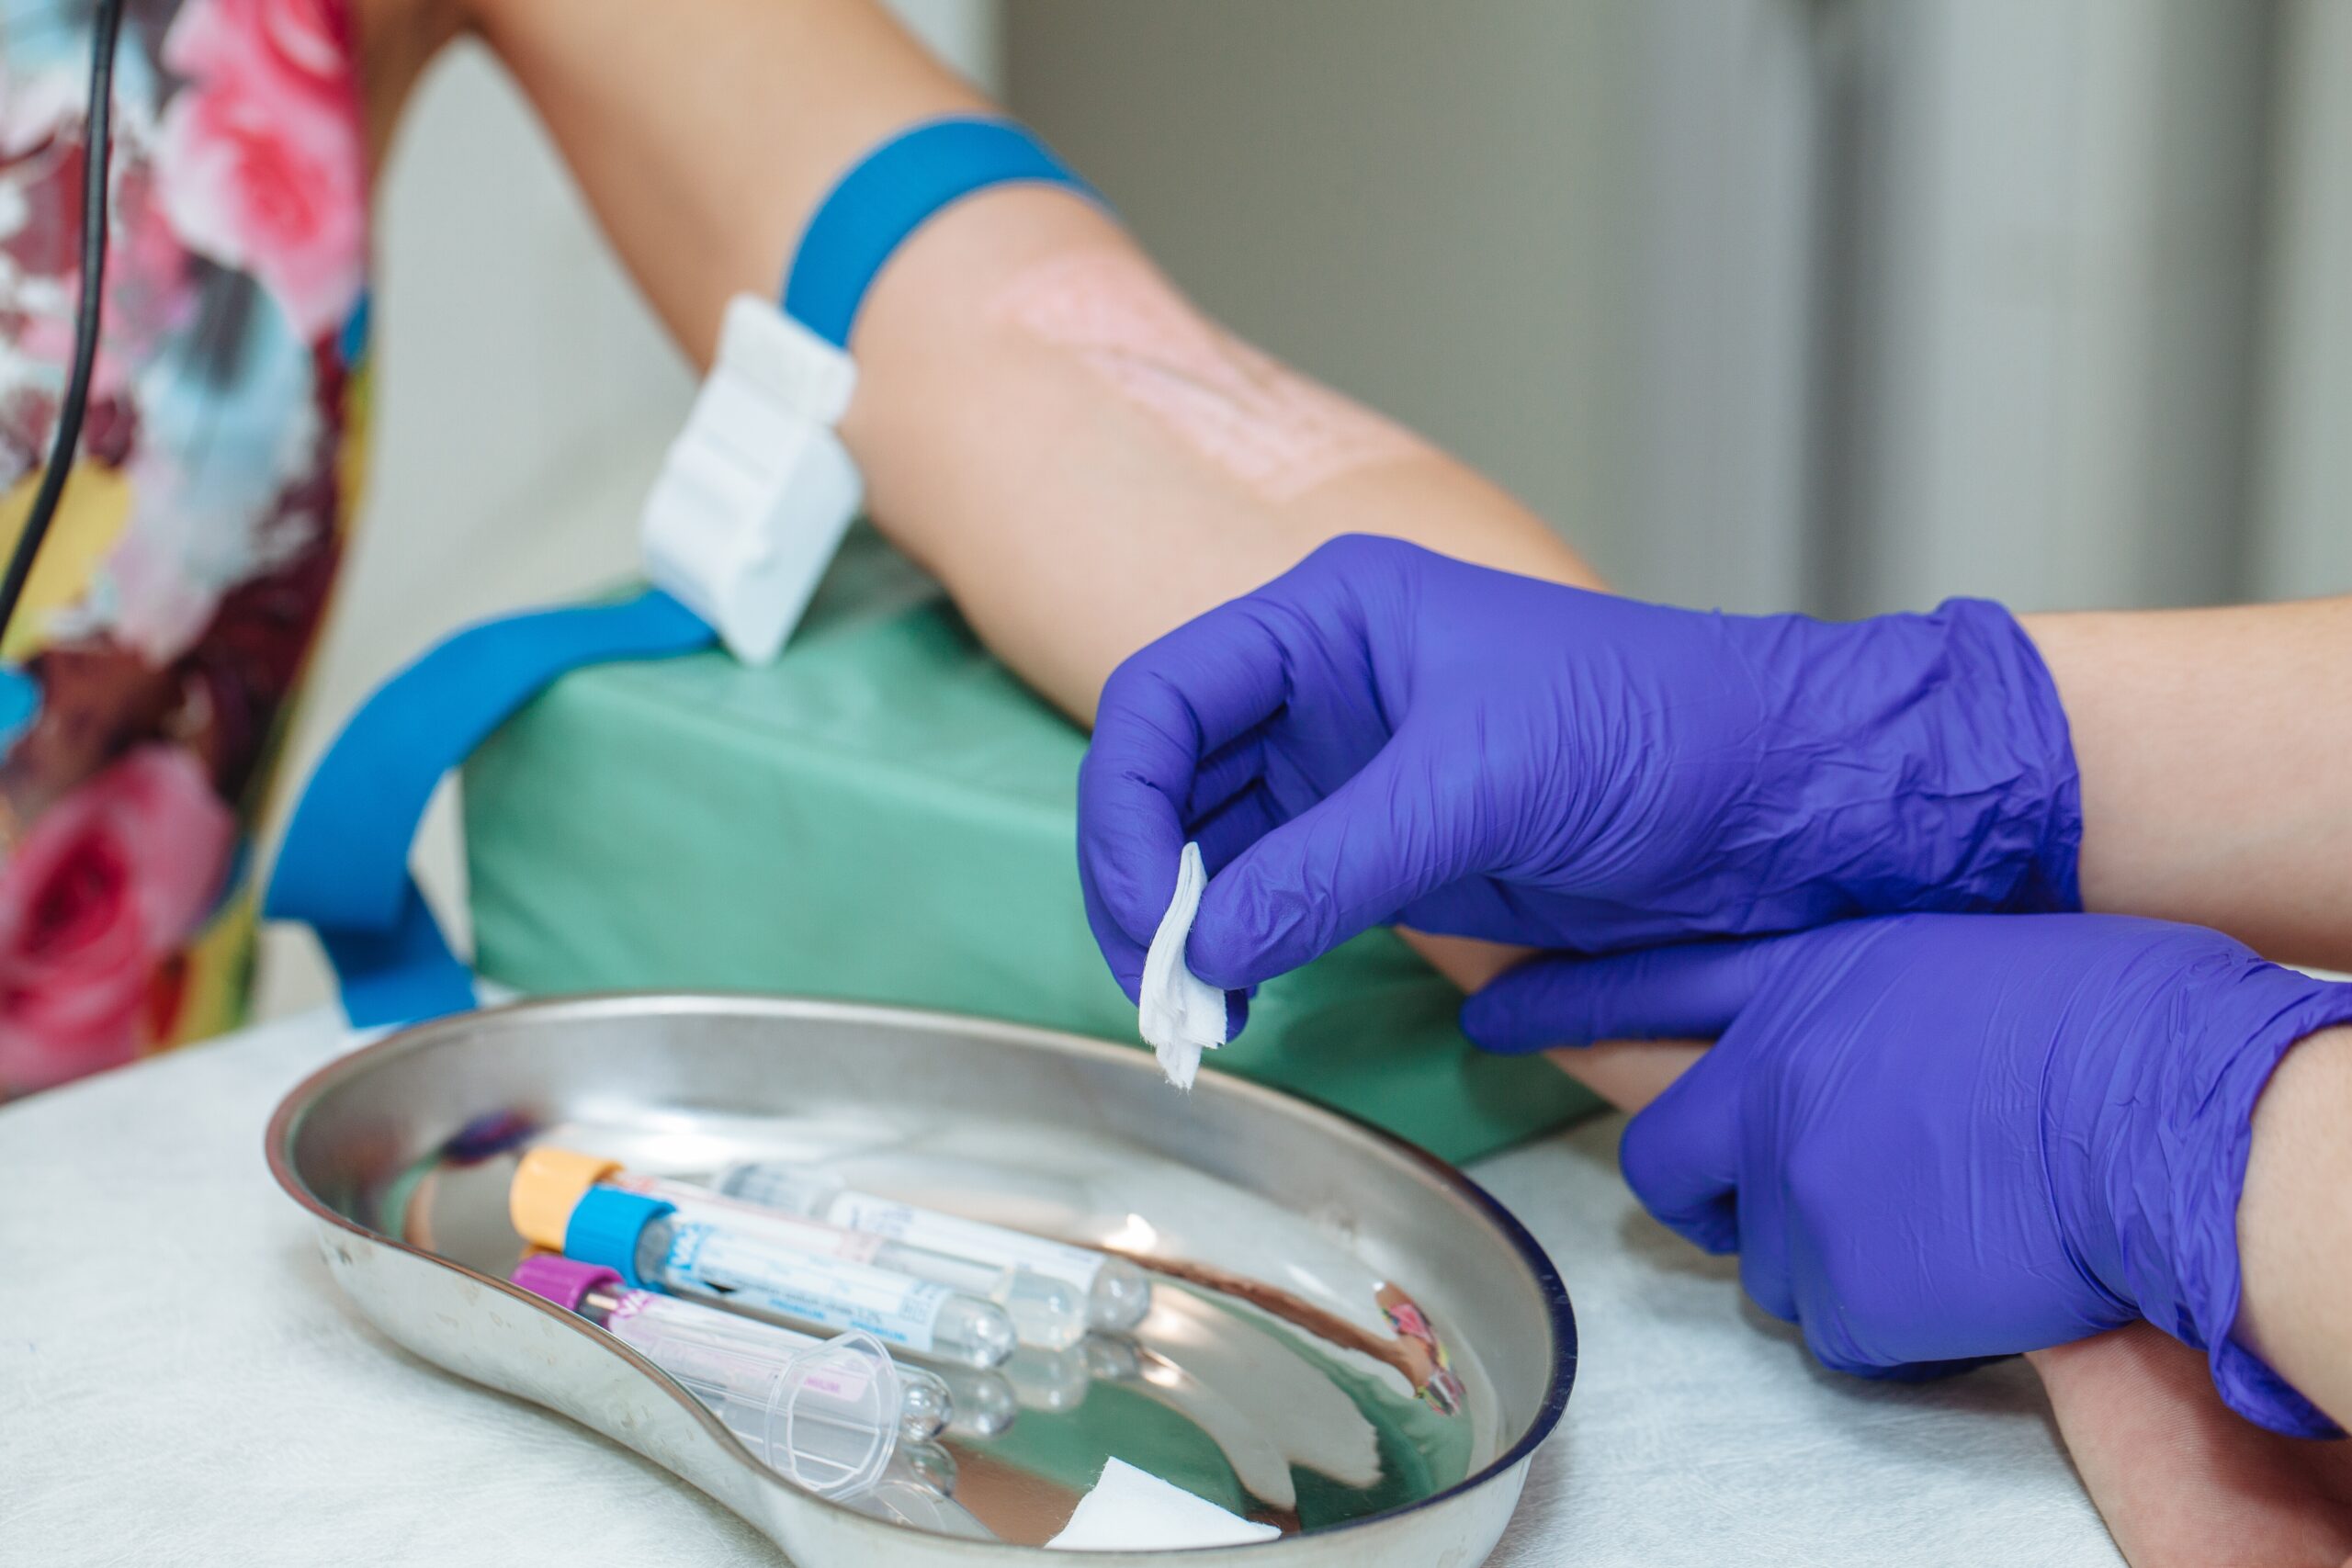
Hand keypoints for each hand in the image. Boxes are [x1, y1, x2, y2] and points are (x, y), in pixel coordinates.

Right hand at [1078, 534, 2080, 1008]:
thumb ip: (1337, 863)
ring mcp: (1349, 772)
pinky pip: (1271, 895)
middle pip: (1166, 776)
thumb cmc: (1661, 733)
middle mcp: (1322, 686)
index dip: (1122, 806)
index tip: (1139, 913)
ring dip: (1186, 926)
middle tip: (1161, 986)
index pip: (1162, 697)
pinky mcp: (1385, 848)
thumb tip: (1209, 946)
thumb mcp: (1488, 783)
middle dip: (1143, 879)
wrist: (1781, 805)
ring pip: (1207, 846)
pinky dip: (1241, 949)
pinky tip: (1248, 998)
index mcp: (1331, 616)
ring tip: (1198, 1011)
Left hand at [1466, 912, 2351, 1432]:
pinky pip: (1842, 1333)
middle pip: (1665, 1163)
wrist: (2163, 1110)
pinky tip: (1965, 1275)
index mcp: (1797, 984)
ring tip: (1940, 1222)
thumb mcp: (1942, 963)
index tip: (1490, 1016)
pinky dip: (1898, 1326)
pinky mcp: (1841, 1286)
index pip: (1641, 986)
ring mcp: (1792, 1187)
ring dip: (1837, 1261)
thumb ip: (1848, 1007)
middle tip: (1784, 1197)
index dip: (1561, 1002)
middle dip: (1708, 1193)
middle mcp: (1764, 1082)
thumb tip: (1832, 1058)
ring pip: (1766, 1262)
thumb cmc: (2096, 1020)